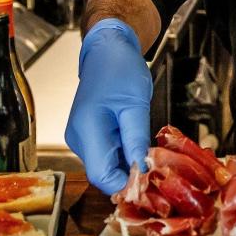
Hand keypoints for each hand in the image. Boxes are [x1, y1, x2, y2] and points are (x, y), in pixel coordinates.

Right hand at [65, 18, 152, 194]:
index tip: (150, 181)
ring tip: (150, 154)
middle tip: (156, 169)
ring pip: (105, 165)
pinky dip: (123, 155)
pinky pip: (105, 155)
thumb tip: (143, 169)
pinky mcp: (87, 135)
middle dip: (129, 176)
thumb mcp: (135, 104)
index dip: (126, 184)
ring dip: (127, 165)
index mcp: (87, 128)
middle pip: (103, 173)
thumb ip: (136, 138)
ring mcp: (80, 137)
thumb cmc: (120, 70)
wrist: (107, 51)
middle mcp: (78, 137)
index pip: (102, 175)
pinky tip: (138, 147)